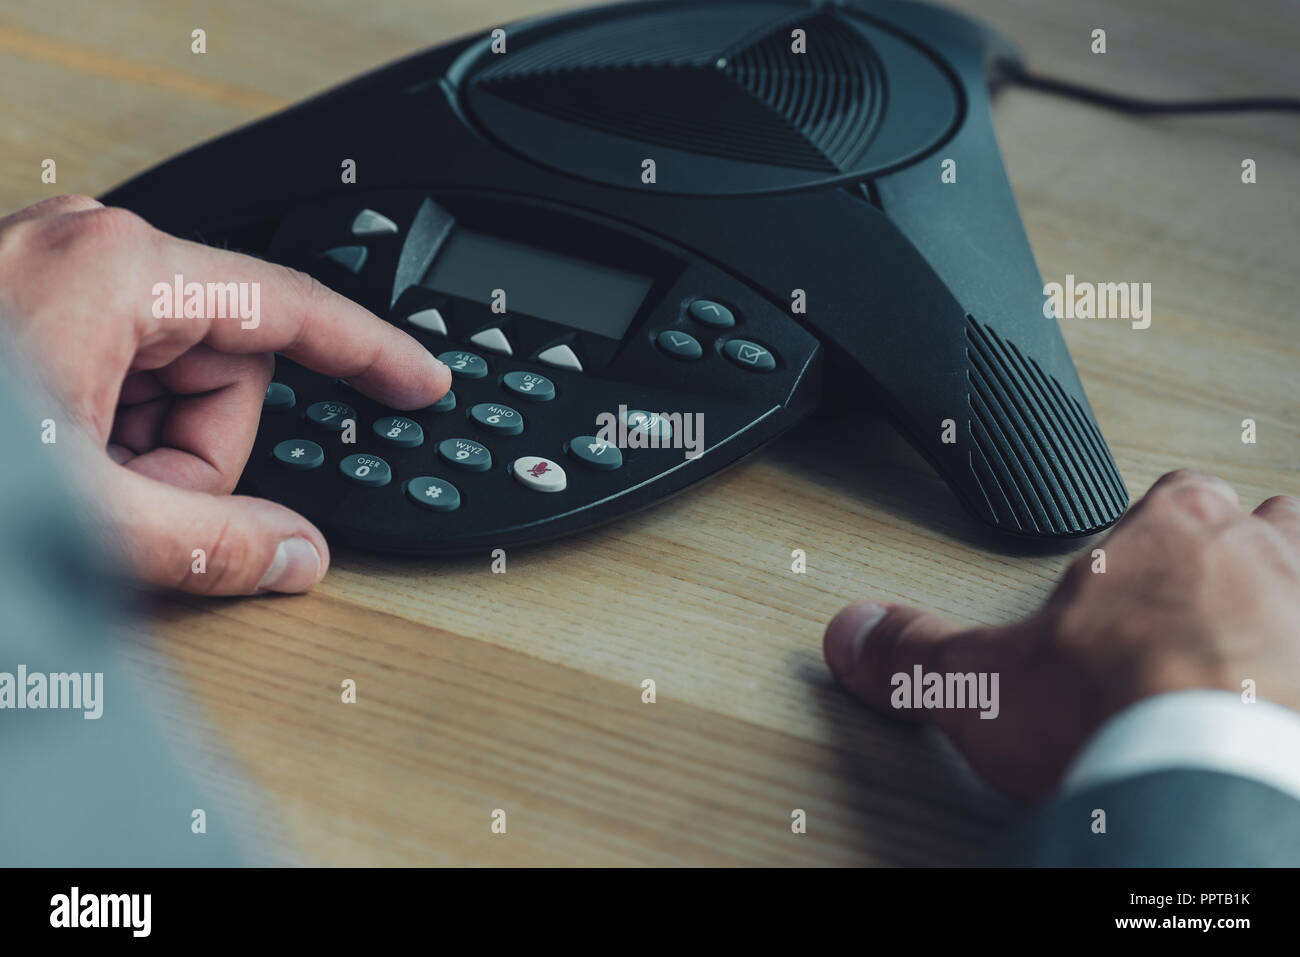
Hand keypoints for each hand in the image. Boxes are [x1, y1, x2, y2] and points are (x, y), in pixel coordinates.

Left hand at [0, 195, 449, 594]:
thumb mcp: (84, 515)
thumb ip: (210, 546)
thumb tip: (294, 554)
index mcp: (122, 270)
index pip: (296, 309)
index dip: (372, 356)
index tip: (420, 381)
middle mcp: (92, 253)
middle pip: (225, 366)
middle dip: (196, 452)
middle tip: (138, 503)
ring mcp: (57, 272)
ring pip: (172, 377)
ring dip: (148, 452)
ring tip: (79, 487)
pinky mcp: (32, 301)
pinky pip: (119, 373)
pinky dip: (107, 435)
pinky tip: (59, 465)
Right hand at [823, 470, 1299, 798]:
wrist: (1216, 776)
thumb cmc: (1124, 710)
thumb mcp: (983, 683)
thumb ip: (916, 653)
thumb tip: (856, 634)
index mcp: (1167, 535)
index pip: (1173, 498)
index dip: (1155, 534)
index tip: (1133, 571)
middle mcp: (1257, 559)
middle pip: (1264, 528)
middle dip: (1242, 560)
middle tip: (1207, 608)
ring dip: (1289, 607)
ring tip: (1257, 650)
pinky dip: (1298, 675)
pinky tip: (1277, 707)